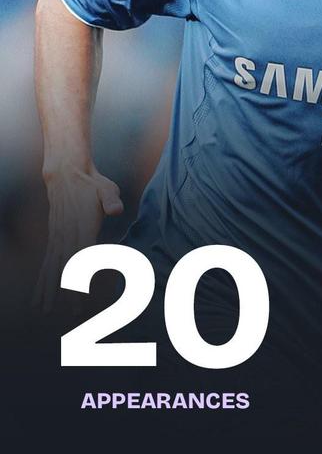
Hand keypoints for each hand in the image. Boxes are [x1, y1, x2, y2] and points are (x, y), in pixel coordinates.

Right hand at [35, 166, 123, 312]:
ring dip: (48, 290)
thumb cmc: (92, 184)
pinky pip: (47, 262)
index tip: (82, 292)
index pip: (82, 256)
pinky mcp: (54, 238)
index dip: (83, 276)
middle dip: (67, 292)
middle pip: (66, 268)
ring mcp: (58, 237)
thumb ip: (111, 200)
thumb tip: (117, 210)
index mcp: (82, 227)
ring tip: (43, 311)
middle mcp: (67, 235)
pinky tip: (38, 295)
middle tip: (69, 314)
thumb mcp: (107, 188)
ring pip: (52, 268)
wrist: (68, 173)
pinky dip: (42, 279)